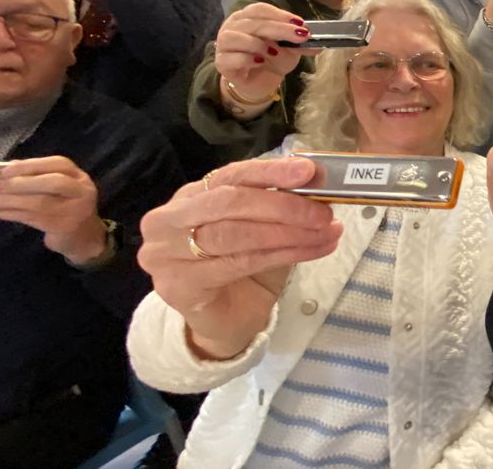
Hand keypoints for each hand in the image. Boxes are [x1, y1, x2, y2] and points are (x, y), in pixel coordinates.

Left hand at [0, 156, 108, 263]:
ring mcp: (75, 211)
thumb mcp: (59, 188)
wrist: (84, 236)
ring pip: (38, 203)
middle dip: (20, 183)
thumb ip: (38, 176)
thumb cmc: (65, 206)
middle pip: (53, 183)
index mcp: (79, 177)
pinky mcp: (63, 228)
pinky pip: (31, 218)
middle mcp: (82, 192)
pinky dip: (9, 214)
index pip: (58, 164)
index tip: (5, 170)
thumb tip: (7, 168)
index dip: (31, 165)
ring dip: (8, 201)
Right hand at [137, 157, 342, 359]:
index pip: (231, 174)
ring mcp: (166, 252)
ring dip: (288, 232)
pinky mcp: (178, 284)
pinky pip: (238, 264)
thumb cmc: (244, 269)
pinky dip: (282, 255)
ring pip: (236, 234)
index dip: (270, 171)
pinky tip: (312, 251)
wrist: (225, 321)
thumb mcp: (263, 227)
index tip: (308, 171)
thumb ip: (279, 203)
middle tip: (323, 212)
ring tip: (326, 233)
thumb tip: (316, 179)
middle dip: (283, 205)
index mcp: (191, 195)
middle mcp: (169, 219)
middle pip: (230, 202)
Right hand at [214, 3, 319, 101]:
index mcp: (247, 18)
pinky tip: (259, 62)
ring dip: (256, 43)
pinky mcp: (222, 63)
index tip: (300, 24)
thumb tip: (318, 43)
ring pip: (234, 37)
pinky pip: (229, 57)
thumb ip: (300, 43)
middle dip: (278, 28)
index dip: (280, 15)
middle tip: (299, 35)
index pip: (259, 9)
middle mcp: (232, 27)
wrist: (260, 82)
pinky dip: (246, 58)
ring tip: (273, 52)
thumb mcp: (290, 50)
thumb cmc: (272, 60)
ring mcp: (223, 45)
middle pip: (251, 22)